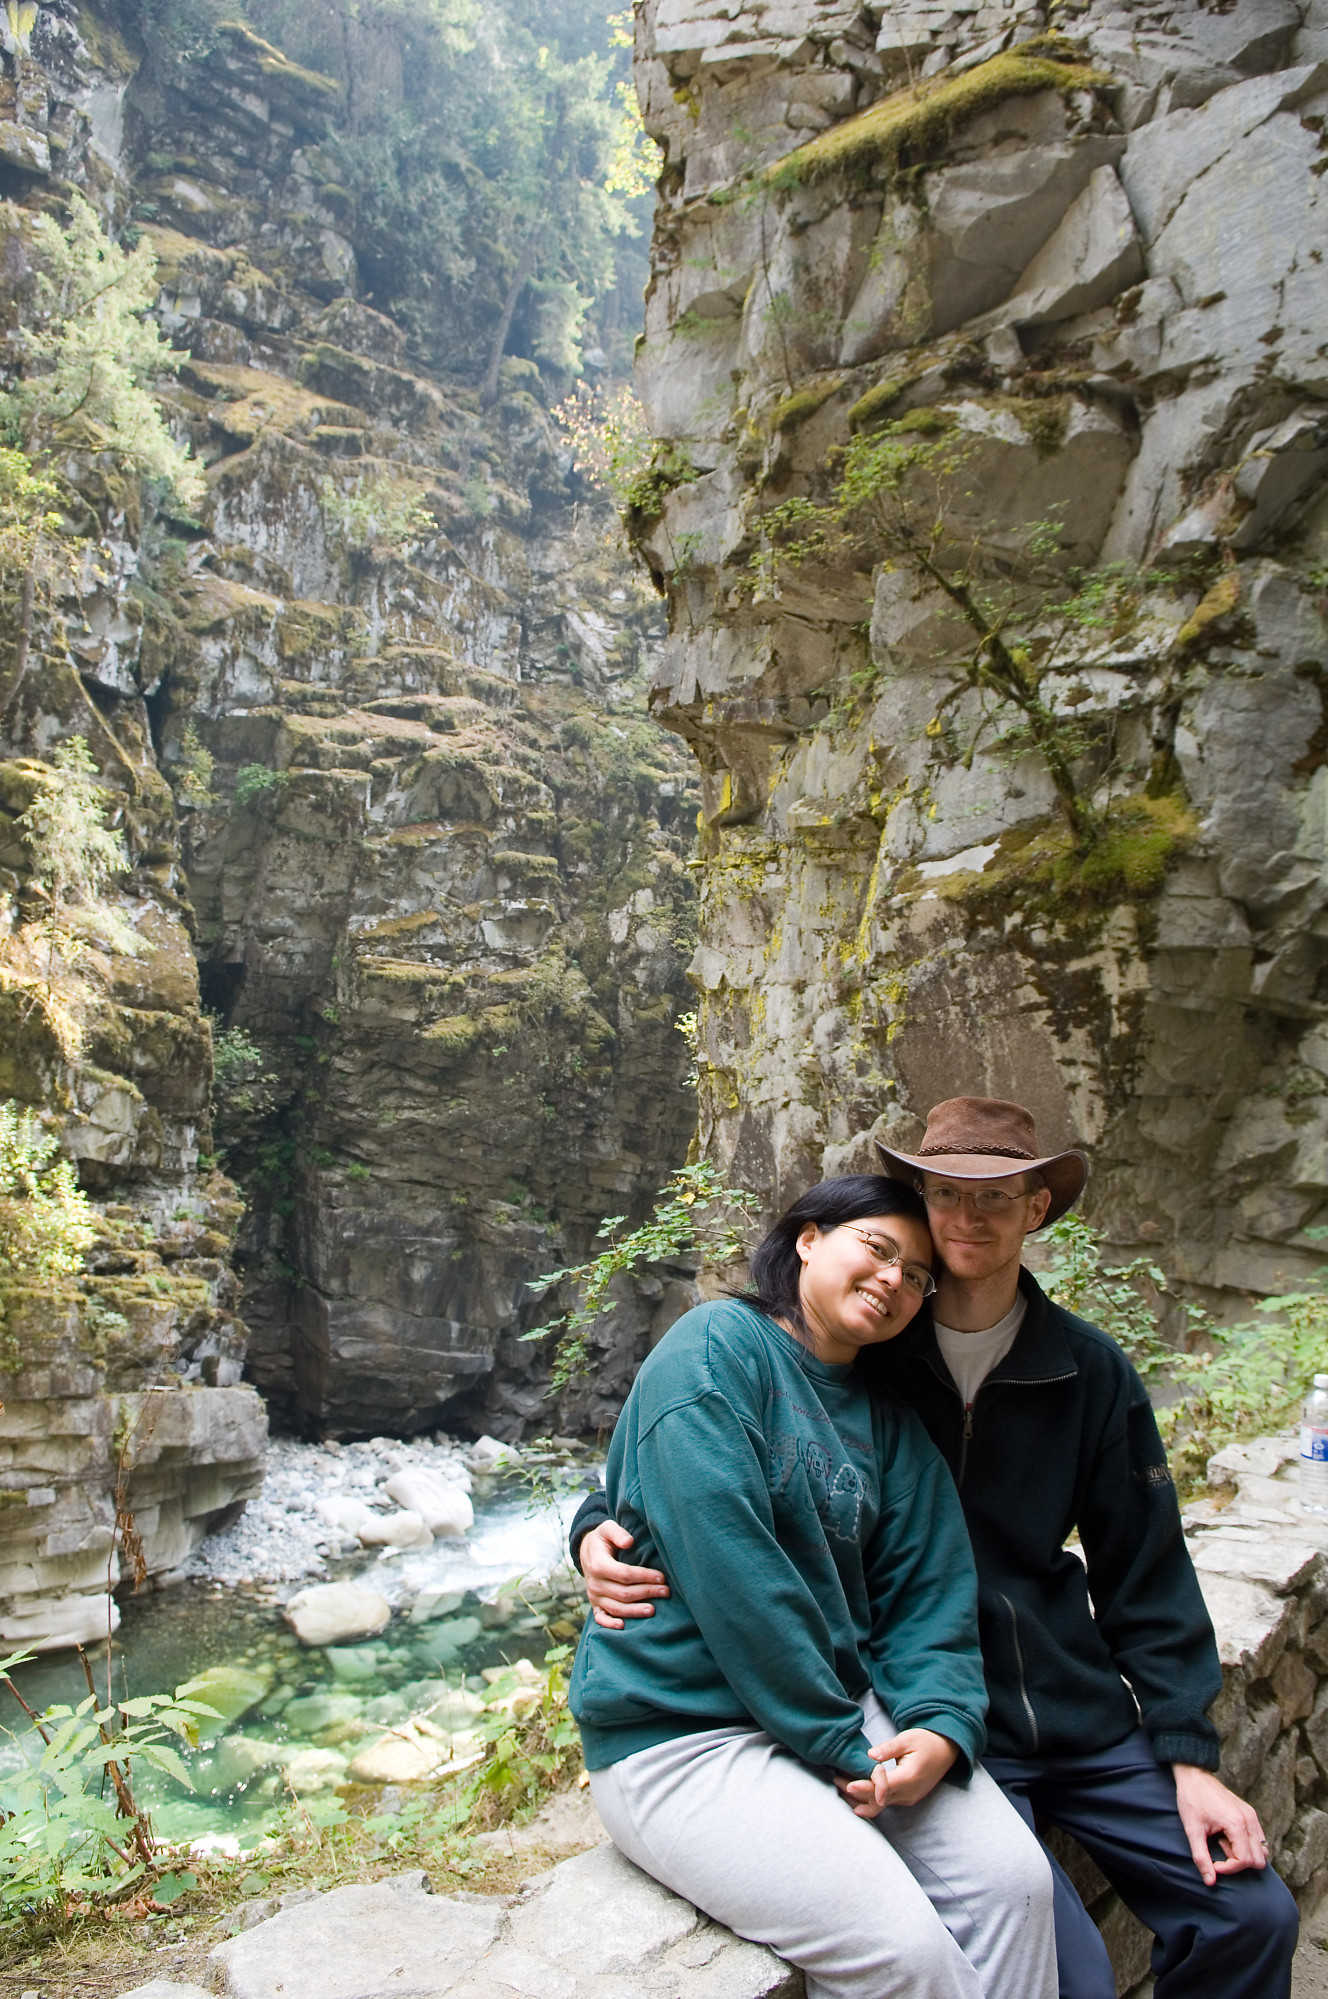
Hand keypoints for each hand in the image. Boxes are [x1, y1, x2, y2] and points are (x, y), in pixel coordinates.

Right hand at [581, 1521, 670, 1629]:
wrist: (587, 1551)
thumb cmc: (602, 1539)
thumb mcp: (607, 1528)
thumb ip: (617, 1533)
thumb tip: (629, 1542)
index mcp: (598, 1565)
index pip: (625, 1574)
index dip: (645, 1577)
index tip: (662, 1577)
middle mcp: (595, 1583)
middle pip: (624, 1593)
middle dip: (647, 1593)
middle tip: (666, 1591)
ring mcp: (594, 1596)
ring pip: (616, 1608)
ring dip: (635, 1610)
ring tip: (653, 1610)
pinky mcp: (595, 1604)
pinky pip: (600, 1618)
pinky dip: (610, 1624)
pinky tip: (623, 1626)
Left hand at [834, 1730, 958, 1816]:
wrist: (946, 1751)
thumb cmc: (926, 1741)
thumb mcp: (907, 1739)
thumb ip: (889, 1748)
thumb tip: (870, 1755)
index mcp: (909, 1777)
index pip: (883, 1788)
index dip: (864, 1788)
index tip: (848, 1785)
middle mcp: (909, 1793)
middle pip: (878, 1800)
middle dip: (856, 1794)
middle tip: (837, 1783)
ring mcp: (908, 1798)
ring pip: (881, 1805)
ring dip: (861, 1798)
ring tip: (841, 1787)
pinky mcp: (907, 1798)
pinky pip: (886, 1802)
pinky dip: (871, 1799)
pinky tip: (857, 1791)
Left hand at [1173, 1763, 1268, 1883]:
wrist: (1193, 1776)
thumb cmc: (1191, 1800)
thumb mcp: (1192, 1830)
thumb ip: (1201, 1858)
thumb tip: (1210, 1882)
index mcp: (1237, 1823)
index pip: (1245, 1860)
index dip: (1229, 1868)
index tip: (1213, 1863)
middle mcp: (1250, 1820)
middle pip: (1259, 1860)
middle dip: (1238, 1862)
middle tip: (1218, 1848)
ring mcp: (1252, 1816)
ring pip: (1262, 1851)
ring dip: (1243, 1854)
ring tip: (1222, 1841)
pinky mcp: (1250, 1814)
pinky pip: (1258, 1840)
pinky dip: (1246, 1845)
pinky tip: (1226, 1835)